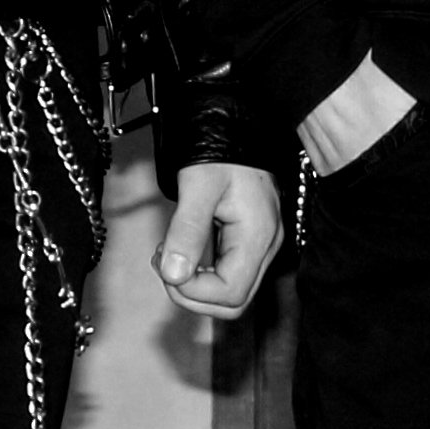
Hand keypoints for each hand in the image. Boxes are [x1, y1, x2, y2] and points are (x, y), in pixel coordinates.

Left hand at [156, 159, 284, 317]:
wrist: (233, 127)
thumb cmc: (221, 149)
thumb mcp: (198, 186)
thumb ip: (186, 231)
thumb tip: (173, 274)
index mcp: (258, 235)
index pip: (231, 293)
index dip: (193, 291)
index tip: (167, 267)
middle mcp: (264, 246)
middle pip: (233, 302)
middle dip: (192, 294)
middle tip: (165, 263)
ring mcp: (259, 246)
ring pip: (229, 293)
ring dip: (194, 285)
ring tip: (170, 254)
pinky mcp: (248, 241)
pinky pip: (227, 274)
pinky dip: (201, 273)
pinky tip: (183, 249)